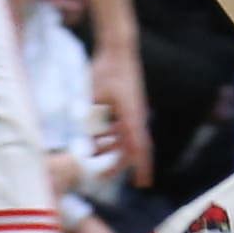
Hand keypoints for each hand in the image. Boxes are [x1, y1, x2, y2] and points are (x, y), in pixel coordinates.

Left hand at [92, 52, 154, 191]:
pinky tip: (93, 134)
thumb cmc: (108, 70)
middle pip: (128, 148)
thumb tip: (90, 141)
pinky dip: (106, 133)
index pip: (139, 149)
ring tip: (92, 151)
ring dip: (108, 147)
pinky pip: (117, 125)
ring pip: (120, 138)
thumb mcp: (97, 96)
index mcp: (132, 117)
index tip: (143, 184)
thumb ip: (94, 119)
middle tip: (101, 176)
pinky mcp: (123, 105)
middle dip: (115, 163)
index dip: (142, 168)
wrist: (117, 49)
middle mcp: (133, 117)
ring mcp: (129, 111)